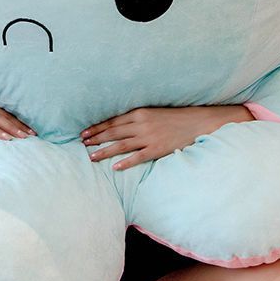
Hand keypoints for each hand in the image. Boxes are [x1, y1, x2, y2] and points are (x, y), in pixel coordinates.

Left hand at [81, 105, 252, 169]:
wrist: (198, 122)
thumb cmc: (175, 118)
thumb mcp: (153, 113)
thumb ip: (137, 118)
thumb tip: (119, 126)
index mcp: (139, 113)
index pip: (113, 121)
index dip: (97, 127)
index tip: (84, 132)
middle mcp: (141, 124)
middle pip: (113, 132)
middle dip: (96, 138)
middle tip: (82, 144)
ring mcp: (149, 137)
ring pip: (121, 145)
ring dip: (104, 151)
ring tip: (91, 156)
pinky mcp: (157, 149)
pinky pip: (138, 157)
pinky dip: (125, 162)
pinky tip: (115, 167)